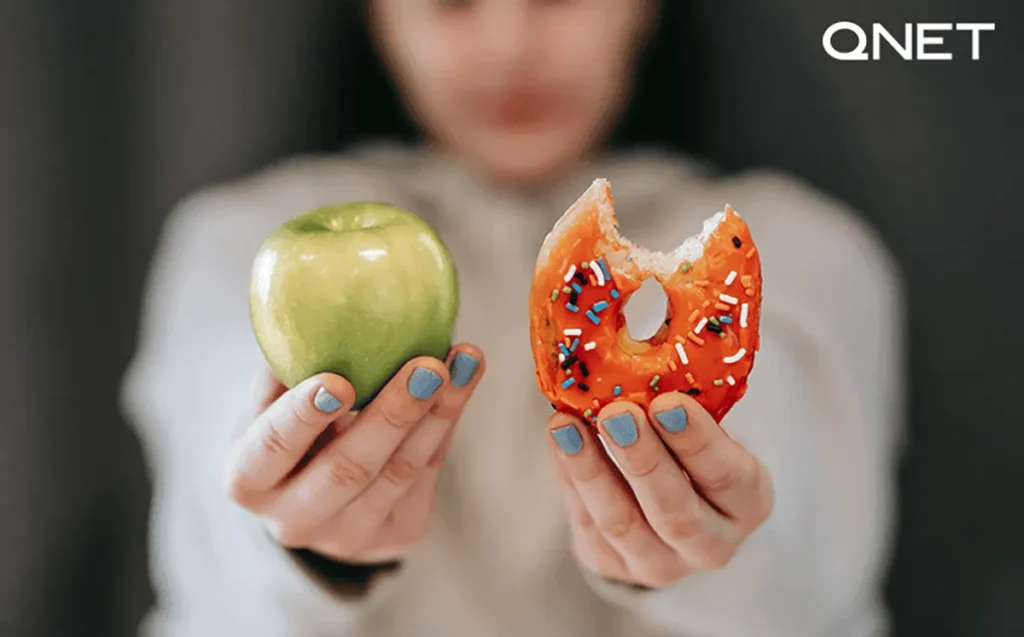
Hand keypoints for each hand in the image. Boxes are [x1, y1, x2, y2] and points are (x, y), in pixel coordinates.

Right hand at [225, 344, 483, 562]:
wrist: (315, 496)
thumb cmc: (290, 427)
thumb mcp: (271, 401)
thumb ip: (287, 365)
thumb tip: (312, 298)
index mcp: (249, 481)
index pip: (272, 450)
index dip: (302, 417)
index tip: (337, 381)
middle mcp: (294, 520)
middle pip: (348, 469)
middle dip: (393, 415)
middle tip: (426, 366)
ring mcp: (348, 536)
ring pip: (400, 472)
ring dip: (438, 412)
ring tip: (463, 360)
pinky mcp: (397, 534)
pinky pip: (428, 472)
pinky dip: (447, 421)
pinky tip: (464, 378)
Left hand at [547, 392, 773, 587]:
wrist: (666, 506)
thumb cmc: (690, 450)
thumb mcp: (704, 428)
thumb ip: (683, 404)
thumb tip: (643, 348)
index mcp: (747, 503)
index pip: (728, 477)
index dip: (698, 441)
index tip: (668, 402)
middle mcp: (710, 544)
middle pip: (675, 511)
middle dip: (643, 459)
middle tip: (617, 413)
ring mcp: (660, 564)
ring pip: (621, 523)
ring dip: (590, 470)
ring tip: (567, 424)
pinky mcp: (611, 566)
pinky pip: (586, 522)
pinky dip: (569, 477)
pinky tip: (560, 438)